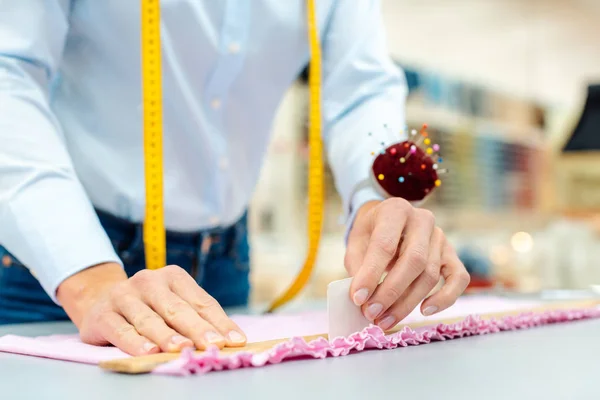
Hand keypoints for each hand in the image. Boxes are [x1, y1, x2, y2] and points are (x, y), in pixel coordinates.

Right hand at [57, 263, 246, 355]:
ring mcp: (123, 296)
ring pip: (149, 320)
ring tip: (183, 349)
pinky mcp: (103, 315)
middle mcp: (148, 281)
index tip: (235, 340)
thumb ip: (198, 319)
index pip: (201, 302)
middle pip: (177, 309)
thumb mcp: (174, 305)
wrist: (99, 302)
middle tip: (213, 345)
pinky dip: (135, 343)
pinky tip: (149, 352)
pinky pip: (121, 330)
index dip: (220, 322)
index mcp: (173, 276)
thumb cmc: (149, 307)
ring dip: (168, 336)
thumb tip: (231, 340)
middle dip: (198, 329)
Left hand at [345, 199, 469, 330]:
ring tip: (384, 320)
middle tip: (372, 313)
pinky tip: (425, 310)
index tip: (357, 298)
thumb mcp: (357, 241)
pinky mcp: (451, 254)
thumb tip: (361, 298)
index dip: (371, 274)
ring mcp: (440, 237)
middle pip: (413, 261)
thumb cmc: (371, 233)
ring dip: (407, 303)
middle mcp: (422, 220)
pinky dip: (445, 298)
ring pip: (430, 275)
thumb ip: (358, 266)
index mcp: (395, 210)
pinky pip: (458, 279)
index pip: (385, 245)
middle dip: (391, 292)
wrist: (389, 220)